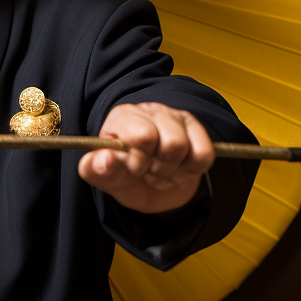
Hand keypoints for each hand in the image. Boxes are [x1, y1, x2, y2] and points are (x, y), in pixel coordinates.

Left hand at [78, 102, 213, 212]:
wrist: (154, 189)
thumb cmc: (128, 178)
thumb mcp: (109, 179)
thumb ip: (97, 170)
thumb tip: (103, 159)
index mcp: (121, 117)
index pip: (142, 135)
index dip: (139, 160)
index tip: (132, 168)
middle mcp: (149, 110)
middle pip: (169, 142)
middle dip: (157, 167)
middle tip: (147, 171)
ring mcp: (175, 118)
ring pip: (183, 147)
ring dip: (171, 169)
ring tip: (160, 170)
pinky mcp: (196, 130)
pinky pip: (203, 155)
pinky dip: (191, 170)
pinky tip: (177, 168)